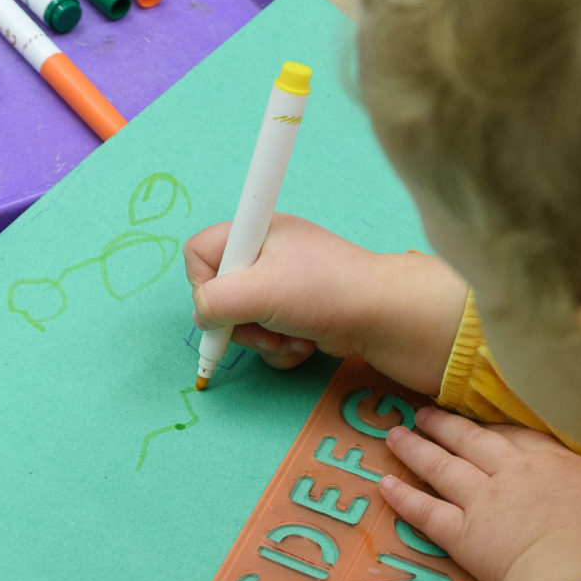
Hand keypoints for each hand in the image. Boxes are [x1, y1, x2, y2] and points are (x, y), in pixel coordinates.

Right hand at [186, 215, 467, 394]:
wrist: (381, 316)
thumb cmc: (323, 291)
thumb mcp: (259, 291)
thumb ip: (215, 301)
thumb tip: (203, 317)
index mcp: (255, 233)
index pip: (199, 252)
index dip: (203, 282)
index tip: (223, 304)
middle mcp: (264, 255)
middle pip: (219, 295)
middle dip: (240, 322)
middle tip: (263, 329)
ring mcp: (281, 285)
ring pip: (243, 321)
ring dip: (263, 340)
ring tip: (291, 338)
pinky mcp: (295, 312)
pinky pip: (266, 335)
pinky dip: (281, 347)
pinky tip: (304, 344)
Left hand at [380, 410, 580, 580]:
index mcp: (555, 461)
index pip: (516, 436)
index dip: (492, 426)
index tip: (477, 418)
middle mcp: (513, 473)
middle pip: (472, 440)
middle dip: (445, 425)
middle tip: (423, 413)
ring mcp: (484, 501)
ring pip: (442, 467)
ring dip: (416, 449)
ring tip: (395, 435)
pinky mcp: (464, 535)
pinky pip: (426, 512)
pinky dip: (403, 497)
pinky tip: (385, 484)